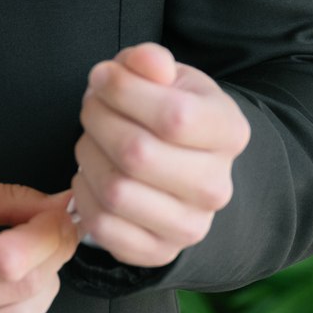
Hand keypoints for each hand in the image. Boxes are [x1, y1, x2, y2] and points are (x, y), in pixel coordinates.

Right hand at [0, 165, 79, 312]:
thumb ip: (3, 200)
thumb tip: (54, 207)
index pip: (10, 259)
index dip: (49, 236)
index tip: (59, 214)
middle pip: (21, 295)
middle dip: (53, 259)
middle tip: (52, 231)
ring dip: (42, 292)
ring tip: (32, 261)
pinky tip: (8, 293)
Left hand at [68, 42, 249, 267]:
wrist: (180, 162)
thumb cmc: (166, 109)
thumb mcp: (163, 75)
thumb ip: (150, 61)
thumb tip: (148, 63)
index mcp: (229, 133)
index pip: (173, 116)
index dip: (122, 91)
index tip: (103, 77)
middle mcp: (217, 187)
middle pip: (137, 153)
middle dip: (97, 120)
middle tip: (92, 107)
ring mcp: (191, 226)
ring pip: (115, 190)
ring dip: (87, 156)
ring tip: (93, 140)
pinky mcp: (158, 252)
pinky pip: (103, 226)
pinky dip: (84, 195)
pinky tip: (93, 174)